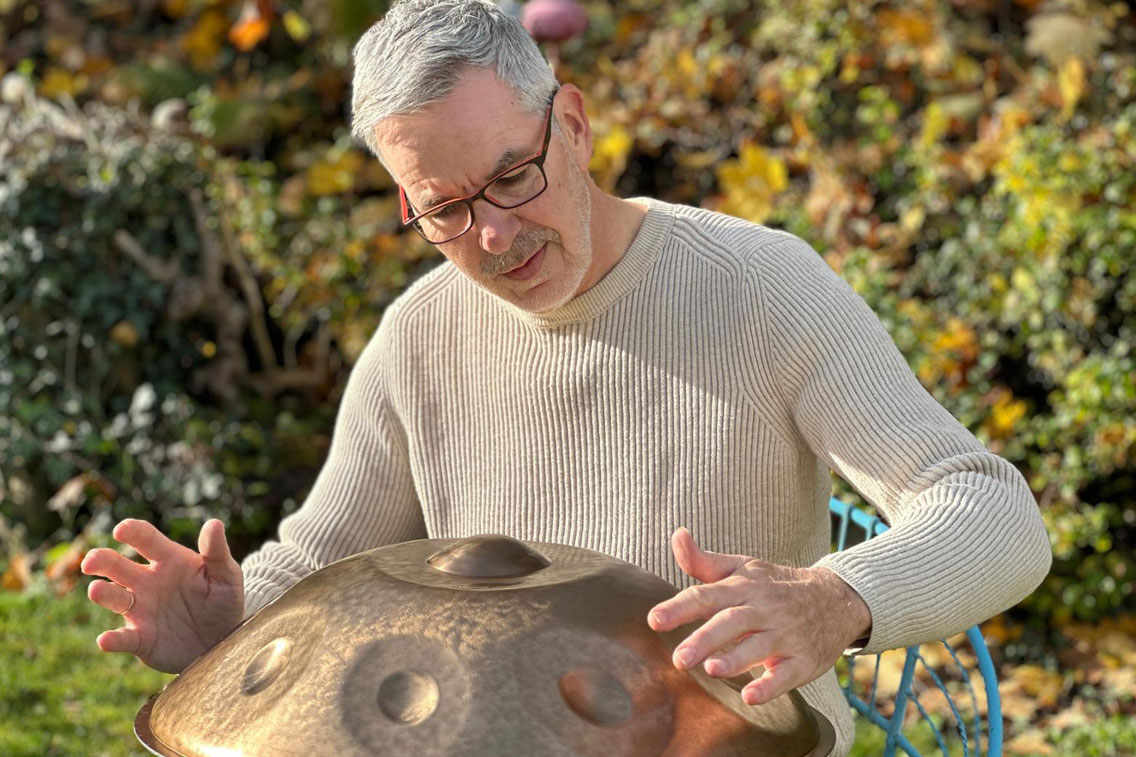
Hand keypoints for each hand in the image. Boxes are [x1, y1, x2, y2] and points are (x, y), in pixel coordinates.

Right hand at [81, 518, 244, 673]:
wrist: (224, 640)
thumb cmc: (223, 600)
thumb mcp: (227, 575)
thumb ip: (217, 552)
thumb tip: (214, 523)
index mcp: (169, 560)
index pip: (146, 539)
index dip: (133, 532)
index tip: (121, 530)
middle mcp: (147, 582)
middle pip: (117, 566)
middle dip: (101, 560)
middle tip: (92, 562)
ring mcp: (141, 610)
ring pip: (114, 598)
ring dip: (103, 594)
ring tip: (96, 590)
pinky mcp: (140, 639)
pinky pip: (123, 639)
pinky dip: (112, 640)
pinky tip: (105, 640)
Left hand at [647, 527, 870, 705]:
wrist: (836, 599)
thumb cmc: (775, 585)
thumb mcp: (743, 568)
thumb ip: (704, 561)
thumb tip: (677, 536)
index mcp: (744, 587)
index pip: (708, 595)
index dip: (680, 607)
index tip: (654, 620)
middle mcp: (764, 609)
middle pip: (732, 622)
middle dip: (705, 639)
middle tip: (679, 659)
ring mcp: (786, 635)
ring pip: (759, 647)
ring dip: (736, 659)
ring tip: (711, 670)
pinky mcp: (803, 660)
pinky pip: (787, 674)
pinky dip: (770, 686)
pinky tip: (750, 696)